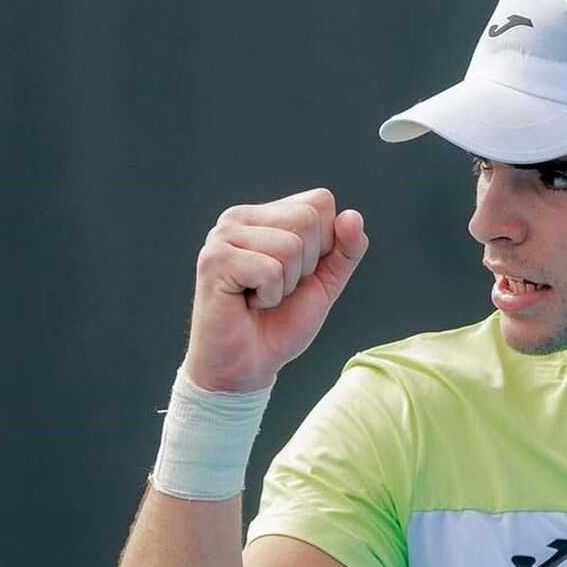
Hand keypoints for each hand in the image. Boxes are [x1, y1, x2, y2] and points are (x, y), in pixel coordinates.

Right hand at [182, 188, 368, 391]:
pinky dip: (270, 295)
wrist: (248, 365)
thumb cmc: (281, 322)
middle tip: (279, 288)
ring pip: (291, 245)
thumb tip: (352, 216)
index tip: (299, 272)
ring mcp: (223, 235)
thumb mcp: (325, 282)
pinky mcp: (214, 260)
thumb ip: (346, 249)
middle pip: (308, 219)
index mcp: (265, 214)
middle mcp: (239, 216)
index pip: (320, 201)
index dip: (325, 243)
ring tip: (262, 297)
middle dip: (307, 266)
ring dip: (287, 284)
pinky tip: (248, 303)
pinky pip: (270, 270)